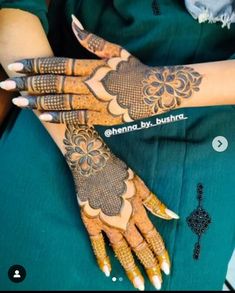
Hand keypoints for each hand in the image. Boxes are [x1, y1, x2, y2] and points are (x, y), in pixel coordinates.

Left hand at [0, 15, 201, 125]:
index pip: (57, 64)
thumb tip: (73, 21)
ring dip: (38, 102)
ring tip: (18, 103)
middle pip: (54, 84)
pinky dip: (59, 118)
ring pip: (61, 102)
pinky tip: (42, 117)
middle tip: (6, 85)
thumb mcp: (116, 51)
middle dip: (28, 84)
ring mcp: (95, 103)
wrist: (155, 92)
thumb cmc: (135, 70)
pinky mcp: (101, 118)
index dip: (34, 65)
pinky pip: (76, 119)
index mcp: (92, 66)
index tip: (15, 66)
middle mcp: (90, 85)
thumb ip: (92, 39)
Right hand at [63, 124, 178, 289]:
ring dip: (131, 269)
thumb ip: (156, 203)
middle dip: (149, 267)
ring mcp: (106, 224)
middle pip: (140, 249)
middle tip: (156, 284)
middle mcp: (124, 222)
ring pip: (121, 251)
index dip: (161, 254)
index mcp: (137, 212)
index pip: (153, 238)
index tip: (166, 269)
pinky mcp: (91, 222)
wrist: (93, 165)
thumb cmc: (118, 172)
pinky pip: (96, 244)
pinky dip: (101, 258)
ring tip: (138, 285)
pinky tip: (107, 271)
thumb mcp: (141, 185)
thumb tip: (173, 216)